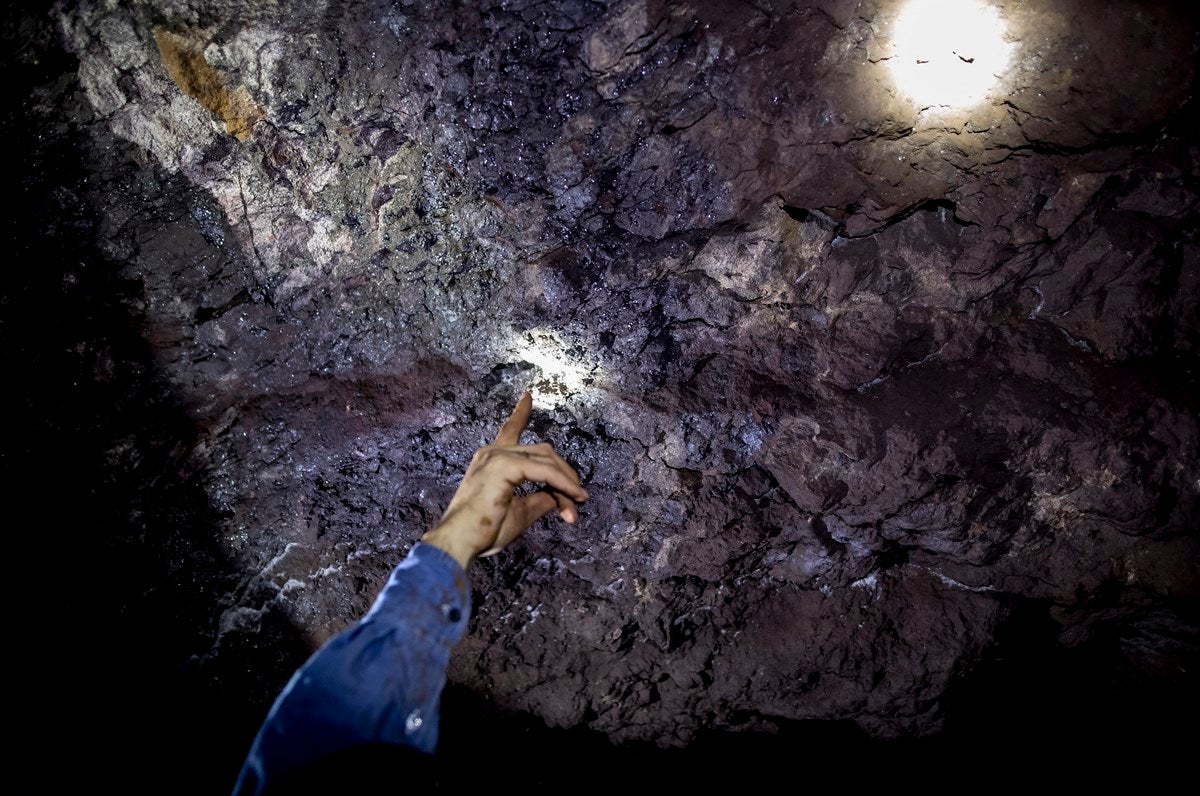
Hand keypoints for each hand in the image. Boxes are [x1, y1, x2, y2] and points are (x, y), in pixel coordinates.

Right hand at [420, 392, 588, 569]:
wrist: (459, 542)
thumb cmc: (482, 532)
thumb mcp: (519, 513)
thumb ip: (540, 499)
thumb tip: (560, 495)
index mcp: (492, 459)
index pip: (510, 429)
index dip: (520, 413)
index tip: (528, 396)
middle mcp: (493, 452)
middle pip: (543, 454)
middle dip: (564, 477)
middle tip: (577, 502)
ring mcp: (497, 456)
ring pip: (547, 461)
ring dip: (566, 483)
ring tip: (577, 503)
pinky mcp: (504, 466)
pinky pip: (545, 472)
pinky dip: (562, 484)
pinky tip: (573, 496)